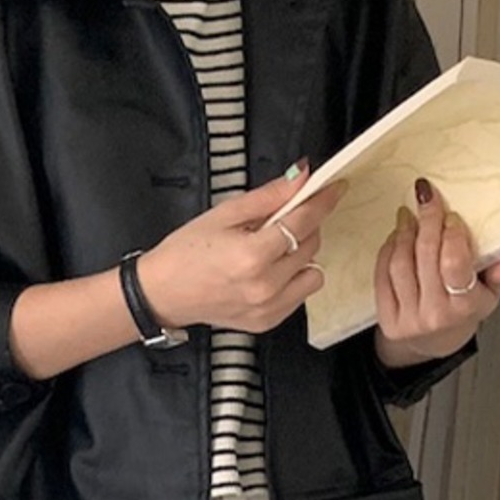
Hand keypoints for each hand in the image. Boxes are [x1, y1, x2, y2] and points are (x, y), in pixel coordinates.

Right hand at [140, 164, 343, 332]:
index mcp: (252, 255)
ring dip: (302, 256)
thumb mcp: (224, 214)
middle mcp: (266, 286)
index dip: (322, 202)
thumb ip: (268, 197)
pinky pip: (300, 295)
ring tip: (274, 250)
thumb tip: (301, 177)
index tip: (335, 188)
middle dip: (304, 227)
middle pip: (310, 246)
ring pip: (313, 274)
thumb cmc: (187, 251)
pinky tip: (268, 272)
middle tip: (282, 220)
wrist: (164, 293)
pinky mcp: (268, 322)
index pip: (302, 222)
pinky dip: (293, 279)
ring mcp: (269, 309)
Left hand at [373, 177, 499, 368]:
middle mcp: (434, 314)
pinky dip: (388, 250)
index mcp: (464, 307)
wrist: (432, 343)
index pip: (455, 264)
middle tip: (427, 199)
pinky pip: (382, 274)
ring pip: (400, 263)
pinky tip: (397, 237)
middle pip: (426, 257)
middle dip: (427, 221)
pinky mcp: (386, 317)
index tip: (452, 216)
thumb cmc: (463, 311)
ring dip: (404, 233)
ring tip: (410, 216)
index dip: (451, 234)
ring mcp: (407, 318)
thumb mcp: (489, 293)